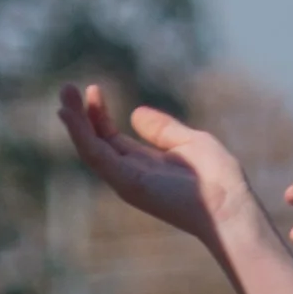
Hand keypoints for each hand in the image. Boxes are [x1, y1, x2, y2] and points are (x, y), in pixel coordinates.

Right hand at [57, 84, 254, 246]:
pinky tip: (71, 115)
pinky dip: (81, 135)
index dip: (98, 114)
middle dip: (78, 115)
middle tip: (65, 88)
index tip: (93, 89)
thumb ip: (162, 129)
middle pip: (94, 142)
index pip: (110, 138)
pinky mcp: (127, 183)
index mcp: (144, 165)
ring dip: (74, 121)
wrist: (228, 205)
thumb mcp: (189, 142)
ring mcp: (127, 181)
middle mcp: (131, 174)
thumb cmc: (218, 179)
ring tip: (64, 93)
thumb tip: (135, 113)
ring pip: (90, 149)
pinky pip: (97, 156)